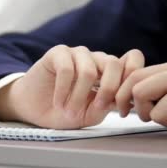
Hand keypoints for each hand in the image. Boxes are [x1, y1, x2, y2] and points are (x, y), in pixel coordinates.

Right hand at [0, 45, 144, 128]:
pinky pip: (67, 69)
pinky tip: (58, 102)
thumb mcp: (91, 114)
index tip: (125, 105)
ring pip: (88, 71)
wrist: (33, 109)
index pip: (133, 59)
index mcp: (109, 71)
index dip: (133, 77)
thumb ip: (109, 104)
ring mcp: (77, 54)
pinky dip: (63, 91)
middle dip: (108, 90)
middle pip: (113, 64)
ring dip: (78, 97)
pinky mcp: (58, 53)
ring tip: (69, 112)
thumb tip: (124, 98)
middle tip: (96, 109)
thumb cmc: (64, 111)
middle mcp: (96, 59)